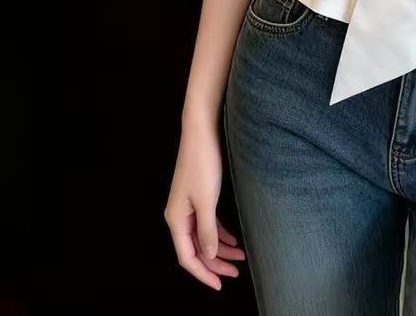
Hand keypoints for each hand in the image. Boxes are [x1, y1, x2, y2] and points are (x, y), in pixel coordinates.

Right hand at [164, 121, 245, 290]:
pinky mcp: (198, 197)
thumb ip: (207, 230)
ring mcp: (188, 207)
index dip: (203, 273)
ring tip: (240, 257)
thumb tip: (210, 255)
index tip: (220, 285)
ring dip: (220, 249)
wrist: (201, 131)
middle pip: (195, 250)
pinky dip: (220, 234)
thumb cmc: (202, 163)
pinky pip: (207, 224)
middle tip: (236, 272)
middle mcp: (179, 216)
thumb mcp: (207, 200)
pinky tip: (233, 240)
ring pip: (203, 238)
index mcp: (176, 219)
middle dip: (215, 263)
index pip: (187, 257)